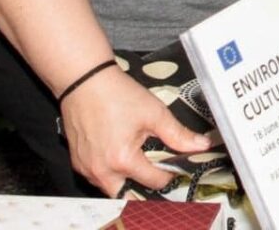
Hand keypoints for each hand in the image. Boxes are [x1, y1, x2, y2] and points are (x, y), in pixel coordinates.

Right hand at [59, 66, 210, 196]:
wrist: (84, 81)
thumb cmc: (116, 94)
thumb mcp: (154, 113)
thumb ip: (178, 134)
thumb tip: (200, 146)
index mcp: (123, 160)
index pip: (155, 182)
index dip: (169, 175)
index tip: (174, 166)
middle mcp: (102, 171)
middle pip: (130, 196)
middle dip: (145, 189)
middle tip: (156, 174)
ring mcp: (87, 169)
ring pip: (111, 190)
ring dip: (127, 183)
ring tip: (138, 165)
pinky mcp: (77, 163)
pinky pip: (97, 178)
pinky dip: (110, 174)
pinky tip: (119, 157)